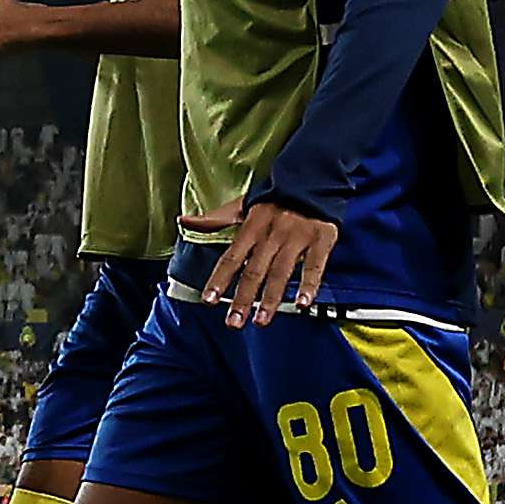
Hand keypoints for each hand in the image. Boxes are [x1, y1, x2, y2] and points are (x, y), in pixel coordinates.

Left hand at [181, 198, 338, 328]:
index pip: (231, 257)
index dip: (219, 279)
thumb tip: (183, 221)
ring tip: (261, 320)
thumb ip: (214, 220)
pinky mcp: (321, 240)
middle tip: (234, 322)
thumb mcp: (241, 207)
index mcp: (250, 228)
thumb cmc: (273, 201)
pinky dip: (309, 285)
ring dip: (271, 299)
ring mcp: (296, 238)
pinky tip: (302, 303)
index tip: (209, 300)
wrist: (312, 181)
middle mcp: (271, 235)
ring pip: (281, 272)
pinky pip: (315, 266)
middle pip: (254, 271)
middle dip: (242, 299)